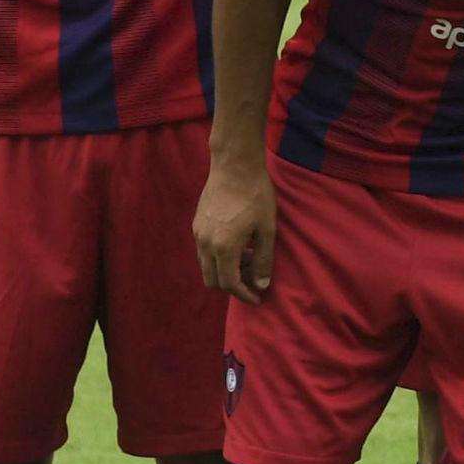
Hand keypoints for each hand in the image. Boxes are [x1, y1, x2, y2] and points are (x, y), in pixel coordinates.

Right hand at [191, 159, 275, 300]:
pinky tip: (238, 245)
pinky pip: (203, 252)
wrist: (234, 166)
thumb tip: (262, 285)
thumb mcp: (267, 229)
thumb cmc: (256, 195)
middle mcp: (205, 243)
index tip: (258, 298)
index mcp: (223, 247)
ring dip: (225, 271)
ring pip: (206, 267)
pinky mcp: (196, 224)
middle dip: (233, 287)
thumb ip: (263, 259)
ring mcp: (198, 233)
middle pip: (213, 281)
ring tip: (249, 259)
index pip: (229, 284)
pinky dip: (218, 258)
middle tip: (254, 280)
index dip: (244, 295)